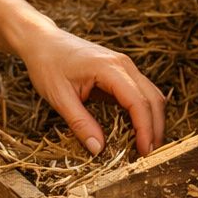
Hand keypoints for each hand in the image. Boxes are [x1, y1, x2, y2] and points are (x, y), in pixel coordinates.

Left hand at [16, 25, 166, 156]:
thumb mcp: (58, 97)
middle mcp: (123, 64)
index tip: (143, 153)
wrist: (41, 41)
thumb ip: (80, 123)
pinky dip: (142, 112)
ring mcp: (124, 66)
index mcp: (109, 68)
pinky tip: (135, 131)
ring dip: (152, 121)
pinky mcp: (121, 71)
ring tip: (144, 146)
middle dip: (155, 129)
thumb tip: (98, 149)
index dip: (145, 130)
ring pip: (151, 95)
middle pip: (152, 99)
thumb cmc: (47, 65)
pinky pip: (140, 93)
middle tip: (148, 156)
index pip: (138, 102)